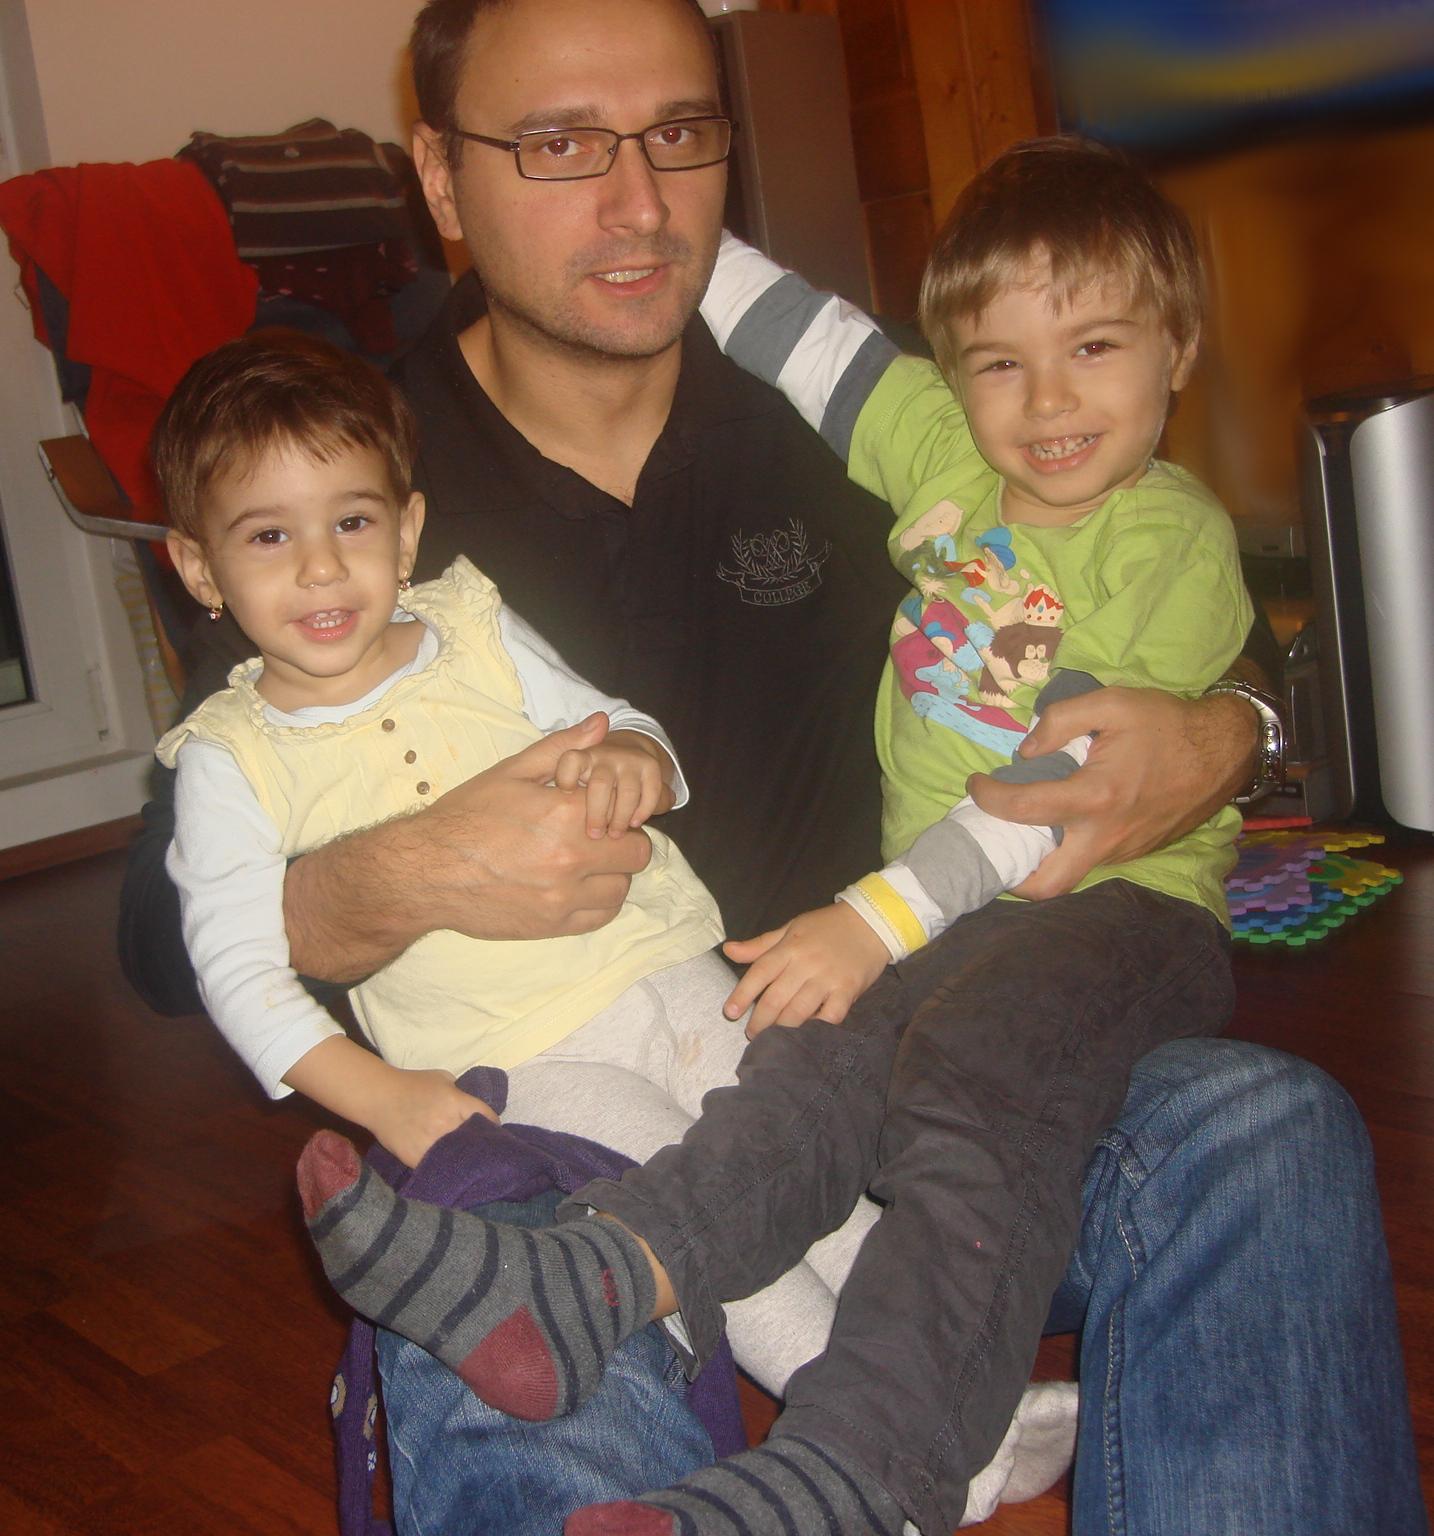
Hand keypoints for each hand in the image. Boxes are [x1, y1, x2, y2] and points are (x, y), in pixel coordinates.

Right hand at [283, 713, 653, 979]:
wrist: (425, 870)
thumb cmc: (466, 815)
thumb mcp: (512, 771)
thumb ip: (563, 748)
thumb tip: (601, 723)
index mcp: (565, 814)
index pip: (629, 814)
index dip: (619, 810)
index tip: (600, 810)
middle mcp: (570, 858)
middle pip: (636, 855)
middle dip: (622, 842)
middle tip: (597, 837)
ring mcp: (562, 897)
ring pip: (621, 888)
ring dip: (611, 874)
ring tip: (584, 862)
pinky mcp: (551, 925)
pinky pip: (600, 916)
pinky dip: (596, 902)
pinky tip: (575, 886)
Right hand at [365, 1066, 499, 1169]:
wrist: (378, 1097)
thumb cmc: (411, 1083)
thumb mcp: (442, 1078)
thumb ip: (460, 1090)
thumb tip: (471, 1104)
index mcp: (456, 1102)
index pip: (488, 1117)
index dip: (492, 1124)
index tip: (491, 1129)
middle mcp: (448, 1124)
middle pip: (476, 1141)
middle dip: (480, 1144)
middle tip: (481, 1148)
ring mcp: (432, 1143)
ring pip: (458, 1158)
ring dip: (463, 1159)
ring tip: (466, 1161)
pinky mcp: (416, 1158)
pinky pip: (437, 1168)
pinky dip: (442, 1168)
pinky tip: (445, 1167)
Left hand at [722, 902, 889, 1036]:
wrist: (870, 923)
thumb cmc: (825, 927)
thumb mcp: (790, 928)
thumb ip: (760, 945)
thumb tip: (728, 950)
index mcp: (789, 947)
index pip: (760, 972)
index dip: (742, 994)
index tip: (730, 1013)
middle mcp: (806, 964)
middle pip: (776, 998)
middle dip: (760, 1021)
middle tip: (752, 1034)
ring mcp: (827, 978)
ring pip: (798, 1011)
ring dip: (782, 1028)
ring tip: (773, 1039)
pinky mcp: (848, 991)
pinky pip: (830, 1016)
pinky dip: (816, 1028)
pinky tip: (806, 1035)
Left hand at [967, 686, 1256, 899]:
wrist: (1225, 751)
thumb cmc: (1167, 724)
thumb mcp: (1112, 702)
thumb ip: (1061, 719)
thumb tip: (1025, 751)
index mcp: (1095, 797)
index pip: (1023, 809)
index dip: (988, 797)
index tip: (976, 784)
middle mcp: (1106, 837)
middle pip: (1047, 884)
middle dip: (1011, 877)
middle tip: (996, 844)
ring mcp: (1123, 851)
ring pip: (1070, 874)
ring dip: (1041, 861)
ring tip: (1023, 829)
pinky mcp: (1136, 853)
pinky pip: (1092, 861)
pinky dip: (1069, 850)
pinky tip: (1062, 823)